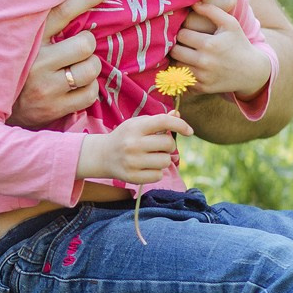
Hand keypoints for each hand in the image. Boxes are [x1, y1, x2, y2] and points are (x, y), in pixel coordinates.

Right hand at [11, 0, 110, 128]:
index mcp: (23, 39)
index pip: (61, 12)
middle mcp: (35, 63)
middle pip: (84, 43)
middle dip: (87, 43)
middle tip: (78, 46)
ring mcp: (46, 88)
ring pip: (90, 68)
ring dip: (89, 67)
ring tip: (76, 68)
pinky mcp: (54, 109)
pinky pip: (89, 94)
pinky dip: (87, 90)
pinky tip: (74, 88)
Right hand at [77, 110, 192, 186]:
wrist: (103, 155)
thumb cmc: (125, 137)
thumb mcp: (138, 124)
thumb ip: (158, 120)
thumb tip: (178, 115)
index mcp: (135, 127)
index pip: (164, 122)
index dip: (180, 125)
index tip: (189, 131)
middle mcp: (133, 144)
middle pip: (168, 144)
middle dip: (169, 145)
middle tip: (159, 146)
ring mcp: (132, 162)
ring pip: (166, 161)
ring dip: (163, 159)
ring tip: (151, 157)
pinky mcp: (132, 177)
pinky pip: (158, 175)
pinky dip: (157, 172)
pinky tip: (146, 167)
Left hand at [170, 0, 271, 97]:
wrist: (251, 71)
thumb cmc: (239, 44)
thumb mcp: (230, 24)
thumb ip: (212, 11)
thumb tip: (193, 3)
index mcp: (210, 44)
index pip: (182, 35)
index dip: (182, 31)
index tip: (187, 32)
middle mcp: (204, 62)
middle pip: (175, 51)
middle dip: (176, 45)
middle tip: (182, 43)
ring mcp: (202, 77)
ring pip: (175, 66)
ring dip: (177, 59)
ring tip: (183, 54)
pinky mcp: (202, 88)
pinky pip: (182, 79)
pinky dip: (181, 73)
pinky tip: (188, 66)